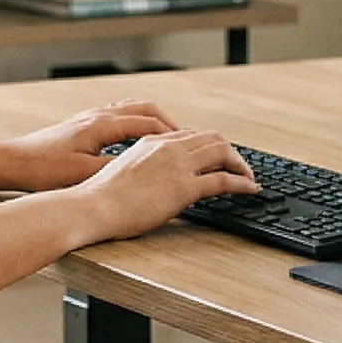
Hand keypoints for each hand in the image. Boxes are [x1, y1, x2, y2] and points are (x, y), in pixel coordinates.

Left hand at [0, 99, 181, 191]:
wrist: (12, 161)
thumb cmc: (43, 168)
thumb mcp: (82, 174)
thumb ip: (114, 170)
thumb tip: (142, 170)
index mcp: (102, 125)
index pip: (149, 122)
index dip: (173, 134)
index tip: (191, 145)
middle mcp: (98, 115)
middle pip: (145, 108)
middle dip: (169, 122)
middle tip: (186, 139)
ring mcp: (89, 117)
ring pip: (131, 108)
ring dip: (152, 119)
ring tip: (167, 137)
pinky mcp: (82, 124)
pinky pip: (118, 114)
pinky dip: (135, 121)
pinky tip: (135, 137)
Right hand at [76, 129, 259, 242]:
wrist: (91, 206)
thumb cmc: (98, 197)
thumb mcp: (120, 172)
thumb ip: (139, 168)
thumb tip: (148, 180)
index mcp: (150, 142)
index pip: (189, 136)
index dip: (206, 146)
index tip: (214, 157)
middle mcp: (167, 147)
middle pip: (211, 138)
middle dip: (229, 151)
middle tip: (237, 166)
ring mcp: (177, 165)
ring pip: (222, 152)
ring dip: (240, 164)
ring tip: (248, 177)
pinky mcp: (184, 187)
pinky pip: (223, 179)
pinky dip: (242, 182)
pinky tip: (250, 189)